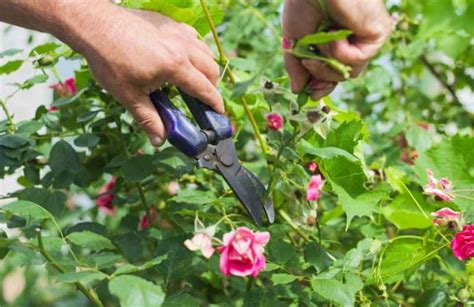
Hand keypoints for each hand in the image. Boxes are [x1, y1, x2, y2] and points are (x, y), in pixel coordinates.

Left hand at [58, 1, 222, 145]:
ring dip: (206, 67)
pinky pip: (193, 37)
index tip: (219, 114)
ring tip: (194, 79)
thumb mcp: (129, 95)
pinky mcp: (169, 23)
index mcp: (175, 66)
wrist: (94, 26)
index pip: (205, 88)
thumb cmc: (109, 60)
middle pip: (212, 69)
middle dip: (212, 87)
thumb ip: (148, 119)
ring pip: (205, 51)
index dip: (215, 103)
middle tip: (203, 100)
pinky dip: (196, 49)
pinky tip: (183, 57)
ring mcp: (177, 32)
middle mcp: (182, 47)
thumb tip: (159, 140)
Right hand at [282, 0, 391, 99]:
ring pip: (350, 72)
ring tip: (318, 44)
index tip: (308, 93)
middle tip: (310, 78)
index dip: (321, 84)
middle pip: (342, 75)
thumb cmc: (303, 3)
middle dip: (324, 79)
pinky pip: (357, 60)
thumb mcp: (294, 40)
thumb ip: (296, 66)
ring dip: (327, 63)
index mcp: (334, 38)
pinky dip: (339, 52)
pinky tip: (333, 34)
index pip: (333, 70)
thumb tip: (296, 90)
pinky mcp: (377, 35)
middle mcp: (353, 39)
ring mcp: (366, 38)